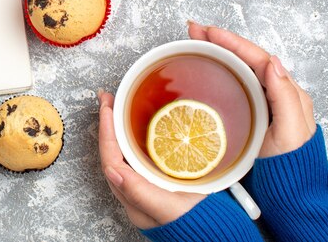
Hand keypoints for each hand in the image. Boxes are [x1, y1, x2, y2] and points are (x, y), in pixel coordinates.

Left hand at [98, 90, 204, 228]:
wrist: (221, 231)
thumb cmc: (197, 223)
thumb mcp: (169, 210)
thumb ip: (141, 193)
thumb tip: (112, 172)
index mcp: (133, 198)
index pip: (111, 159)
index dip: (106, 131)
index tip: (106, 107)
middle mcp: (134, 191)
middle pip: (113, 153)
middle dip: (108, 124)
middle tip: (107, 99)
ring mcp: (145, 184)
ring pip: (124, 153)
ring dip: (118, 129)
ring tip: (116, 106)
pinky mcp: (157, 180)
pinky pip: (138, 155)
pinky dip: (133, 137)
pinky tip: (136, 125)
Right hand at [187, 21, 316, 156]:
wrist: (284, 189)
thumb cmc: (289, 163)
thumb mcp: (291, 131)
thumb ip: (285, 98)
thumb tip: (272, 62)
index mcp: (284, 91)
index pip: (256, 57)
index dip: (232, 42)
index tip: (209, 32)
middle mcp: (271, 91)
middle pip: (243, 57)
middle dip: (218, 40)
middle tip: (194, 30)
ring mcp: (257, 100)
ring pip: (235, 67)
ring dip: (215, 50)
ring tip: (194, 40)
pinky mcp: (244, 111)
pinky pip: (229, 82)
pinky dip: (215, 69)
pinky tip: (201, 67)